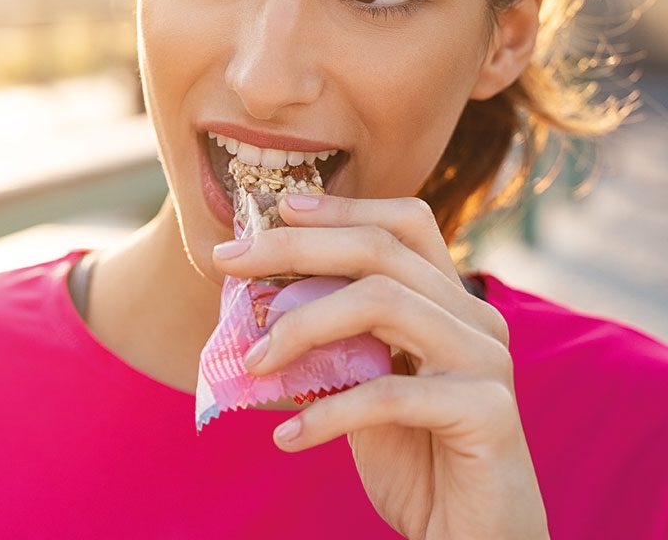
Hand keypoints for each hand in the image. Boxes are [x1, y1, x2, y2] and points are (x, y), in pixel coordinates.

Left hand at [212, 193, 549, 539]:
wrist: (472, 538)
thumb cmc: (415, 457)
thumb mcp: (363, 385)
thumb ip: (334, 341)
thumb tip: (257, 301)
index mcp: (450, 302)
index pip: (404, 223)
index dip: (342, 208)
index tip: (277, 208)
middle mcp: (476, 318)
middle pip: (380, 251)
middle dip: (295, 248)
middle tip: (228, 263)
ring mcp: (487, 361)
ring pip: (383, 303)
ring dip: (302, 326)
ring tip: (252, 363)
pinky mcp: (487, 414)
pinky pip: (388, 395)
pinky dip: (326, 414)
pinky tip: (287, 437)